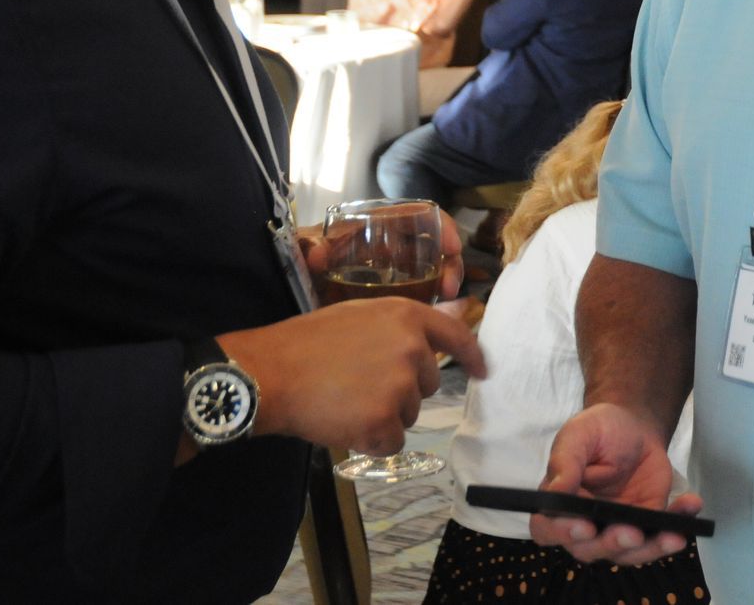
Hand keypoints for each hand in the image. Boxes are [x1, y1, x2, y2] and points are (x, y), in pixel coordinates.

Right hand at [218, 299, 484, 454]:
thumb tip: (455, 311)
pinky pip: (391, 442)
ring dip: (383, 416)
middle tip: (358, 385)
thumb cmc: (308, 342)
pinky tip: (343, 424)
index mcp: (407, 317)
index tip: (483, 371)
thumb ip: (404, 323)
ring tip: (345, 401)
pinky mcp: (383, 421)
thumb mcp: (360, 315)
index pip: (456, 335)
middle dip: (401, 391)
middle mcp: (413, 350)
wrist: (271, 374)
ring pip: (409, 414)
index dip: (472, 355)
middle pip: (427, 384)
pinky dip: (370, 441)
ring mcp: (400, 387)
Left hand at [301, 206, 465, 302]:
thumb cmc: (301, 258)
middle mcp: (390, 242)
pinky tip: (432, 313)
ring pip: (432, 268)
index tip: (452, 248)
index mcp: (375, 225)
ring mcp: (393, 267)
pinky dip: (432, 299)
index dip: (442, 226)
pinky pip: (420, 291)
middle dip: (450, 263)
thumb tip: (317, 253)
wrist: (289, 282)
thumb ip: (308, 247)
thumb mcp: (302, 248)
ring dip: (445, 282)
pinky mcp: (391, 291)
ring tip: (445, 301)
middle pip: (434, 245)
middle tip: (450, 288)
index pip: (418, 215)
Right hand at [531, 404, 703, 565]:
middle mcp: (584, 525)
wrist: (634, 427)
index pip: (549, 529)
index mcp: (558, 505)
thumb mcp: (578, 435)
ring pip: (629, 552)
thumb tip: (556, 490)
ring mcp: (617, 528)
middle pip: (591, 549)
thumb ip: (565, 462)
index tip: (583, 525)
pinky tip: (691, 506)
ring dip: (651, 547)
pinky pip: (662, 533)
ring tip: (672, 536)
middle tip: (632, 532)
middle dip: (612, 543)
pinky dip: (678, 524)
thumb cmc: (598, 431)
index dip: (563, 533)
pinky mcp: (647, 523)